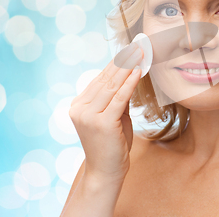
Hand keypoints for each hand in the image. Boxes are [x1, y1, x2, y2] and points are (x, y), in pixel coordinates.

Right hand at [69, 42, 142, 181]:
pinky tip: (138, 72)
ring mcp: (88, 115)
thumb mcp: (114, 116)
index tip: (128, 49)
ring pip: (111, 86)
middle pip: (105, 80)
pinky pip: (119, 98)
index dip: (116, 63)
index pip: (100, 80)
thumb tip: (130, 75)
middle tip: (137, 46)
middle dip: (123, 61)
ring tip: (139, 54)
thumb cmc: (112, 145)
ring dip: (127, 68)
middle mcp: (80, 108)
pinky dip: (130, 83)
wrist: (106, 172)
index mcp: (79, 105)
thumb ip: (118, 98)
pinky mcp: (101, 122)